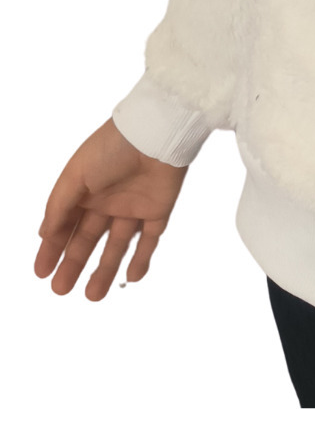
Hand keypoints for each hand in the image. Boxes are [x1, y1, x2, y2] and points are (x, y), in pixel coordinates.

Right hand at [35, 118, 188, 300]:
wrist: (156, 133)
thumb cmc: (111, 149)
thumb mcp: (76, 175)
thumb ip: (59, 206)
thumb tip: (44, 234)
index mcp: (85, 190)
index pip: (64, 225)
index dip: (52, 248)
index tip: (41, 272)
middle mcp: (107, 200)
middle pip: (87, 239)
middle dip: (73, 264)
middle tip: (60, 290)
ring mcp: (133, 206)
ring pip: (117, 245)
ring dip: (105, 269)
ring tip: (92, 296)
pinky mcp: (158, 209)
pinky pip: (150, 239)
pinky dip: (142, 258)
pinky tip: (132, 277)